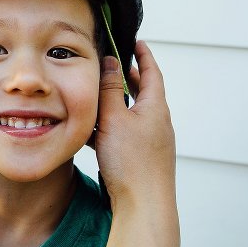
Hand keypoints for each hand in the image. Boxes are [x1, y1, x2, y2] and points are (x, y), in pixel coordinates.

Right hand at [93, 41, 175, 209]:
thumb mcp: (114, 119)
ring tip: (94, 97)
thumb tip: (109, 62)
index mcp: (155, 108)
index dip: (143, 55)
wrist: (143, 205)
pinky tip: (90, 133)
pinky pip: (124, 134)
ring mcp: (149, 141)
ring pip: (130, 114)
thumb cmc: (131, 162)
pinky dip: (110, 127)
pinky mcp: (140, 158)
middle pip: (143, 93)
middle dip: (126, 78)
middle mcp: (156, 122)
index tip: (135, 41)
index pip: (151, 73)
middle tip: (112, 65)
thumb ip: (109, 89)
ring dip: (114, 104)